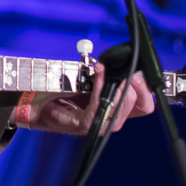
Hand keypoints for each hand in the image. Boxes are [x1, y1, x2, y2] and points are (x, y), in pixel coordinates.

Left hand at [12, 64, 154, 134]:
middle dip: (134, 84)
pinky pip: (100, 105)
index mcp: (117, 109)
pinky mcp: (86, 124)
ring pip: (120, 108)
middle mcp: (112, 119)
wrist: (39, 104)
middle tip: (128, 70)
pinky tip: (97, 76)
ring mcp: (100, 124)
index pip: (144, 104)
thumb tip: (116, 61)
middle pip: (137, 105)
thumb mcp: (91, 79)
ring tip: (106, 69)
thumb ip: (105, 74)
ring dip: (116, 85)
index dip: (146, 89)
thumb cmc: (64, 90)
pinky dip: (100, 88)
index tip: (139, 72)